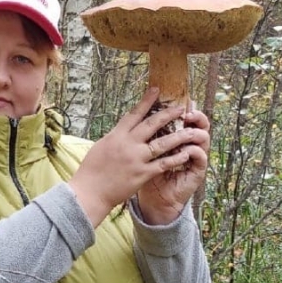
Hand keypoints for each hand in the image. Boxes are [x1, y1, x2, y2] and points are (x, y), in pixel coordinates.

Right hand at [68, 87, 206, 226]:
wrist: (89, 192)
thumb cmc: (91, 171)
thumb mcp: (101, 147)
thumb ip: (115, 138)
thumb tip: (123, 130)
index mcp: (116, 136)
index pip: (134, 114)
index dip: (146, 101)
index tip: (156, 90)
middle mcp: (128, 144)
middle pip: (152, 124)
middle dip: (168, 114)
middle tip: (181, 107)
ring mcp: (136, 159)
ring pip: (162, 143)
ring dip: (179, 136)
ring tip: (191, 131)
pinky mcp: (142, 174)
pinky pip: (163, 164)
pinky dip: (175, 158)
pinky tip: (186, 154)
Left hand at [136, 105, 209, 224]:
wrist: (154, 199)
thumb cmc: (146, 174)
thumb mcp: (144, 150)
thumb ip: (147, 133)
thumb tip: (139, 110)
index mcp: (177, 136)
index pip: (186, 118)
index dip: (185, 108)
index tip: (179, 100)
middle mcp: (189, 144)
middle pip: (199, 123)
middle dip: (196, 115)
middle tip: (188, 111)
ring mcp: (195, 157)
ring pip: (204, 137)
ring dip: (196, 132)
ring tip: (189, 129)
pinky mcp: (197, 171)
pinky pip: (201, 157)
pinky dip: (195, 151)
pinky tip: (187, 149)